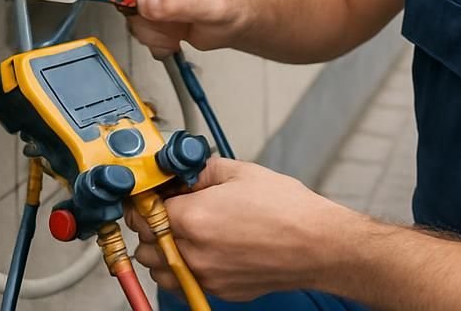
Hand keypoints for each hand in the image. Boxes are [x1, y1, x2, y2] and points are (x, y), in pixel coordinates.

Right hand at [119, 0, 250, 57]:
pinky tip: (174, 38)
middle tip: (166, 22)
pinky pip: (140, 27)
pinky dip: (155, 39)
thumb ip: (180, 3)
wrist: (240, 22)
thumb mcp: (214, 5)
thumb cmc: (237, 4)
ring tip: (176, 31)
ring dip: (152, 29)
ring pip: (134, 10)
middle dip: (147, 11)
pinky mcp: (155, 12)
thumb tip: (148, 0)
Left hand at [126, 158, 361, 301]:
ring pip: (160, 270)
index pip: (145, 214)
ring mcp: (205, 277)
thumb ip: (202, 170)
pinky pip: (184, 283)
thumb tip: (183, 173)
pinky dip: (182, 268)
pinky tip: (203, 249)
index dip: (146, 201)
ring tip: (184, 231)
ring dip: (162, 251)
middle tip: (169, 209)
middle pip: (146, 245)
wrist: (315, 244)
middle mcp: (194, 253)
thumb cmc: (284, 208)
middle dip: (151, 226)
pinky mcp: (218, 291)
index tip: (152, 195)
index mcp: (194, 218)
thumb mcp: (240, 171)